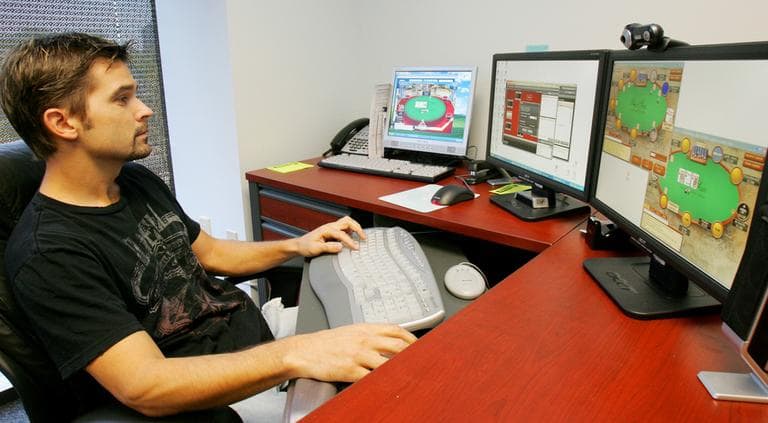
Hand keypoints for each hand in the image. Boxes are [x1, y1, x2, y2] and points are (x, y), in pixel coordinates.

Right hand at [284, 323, 416, 381]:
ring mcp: (357, 355)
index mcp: (366, 329)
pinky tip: (387, 386)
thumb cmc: (327, 343)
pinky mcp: (349, 370)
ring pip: (387, 362)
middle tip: (421, 363)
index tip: (421, 346)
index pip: (396, 330)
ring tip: (409, 378)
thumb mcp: (351, 332)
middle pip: (397, 345)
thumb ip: (370, 335)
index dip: (412, 339)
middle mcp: (364, 340)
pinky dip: (381, 382)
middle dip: (412, 355)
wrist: (304, 351)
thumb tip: (390, 341)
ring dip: (399, 370)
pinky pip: (370, 378)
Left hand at [295, 216, 365, 256]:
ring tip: (361, 236)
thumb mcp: (316, 248)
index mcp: (326, 229)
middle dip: (357, 228)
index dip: (350, 241)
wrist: (299, 245)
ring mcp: (331, 227)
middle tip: (363, 237)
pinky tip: (353, 236)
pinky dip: (351, 230)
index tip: (356, 247)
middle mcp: (330, 226)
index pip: (342, 234)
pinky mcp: (332, 231)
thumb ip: (329, 247)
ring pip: (347, 222)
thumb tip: (340, 246)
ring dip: (355, 227)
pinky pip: (344, 227)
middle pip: (348, 221)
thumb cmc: (306, 246)